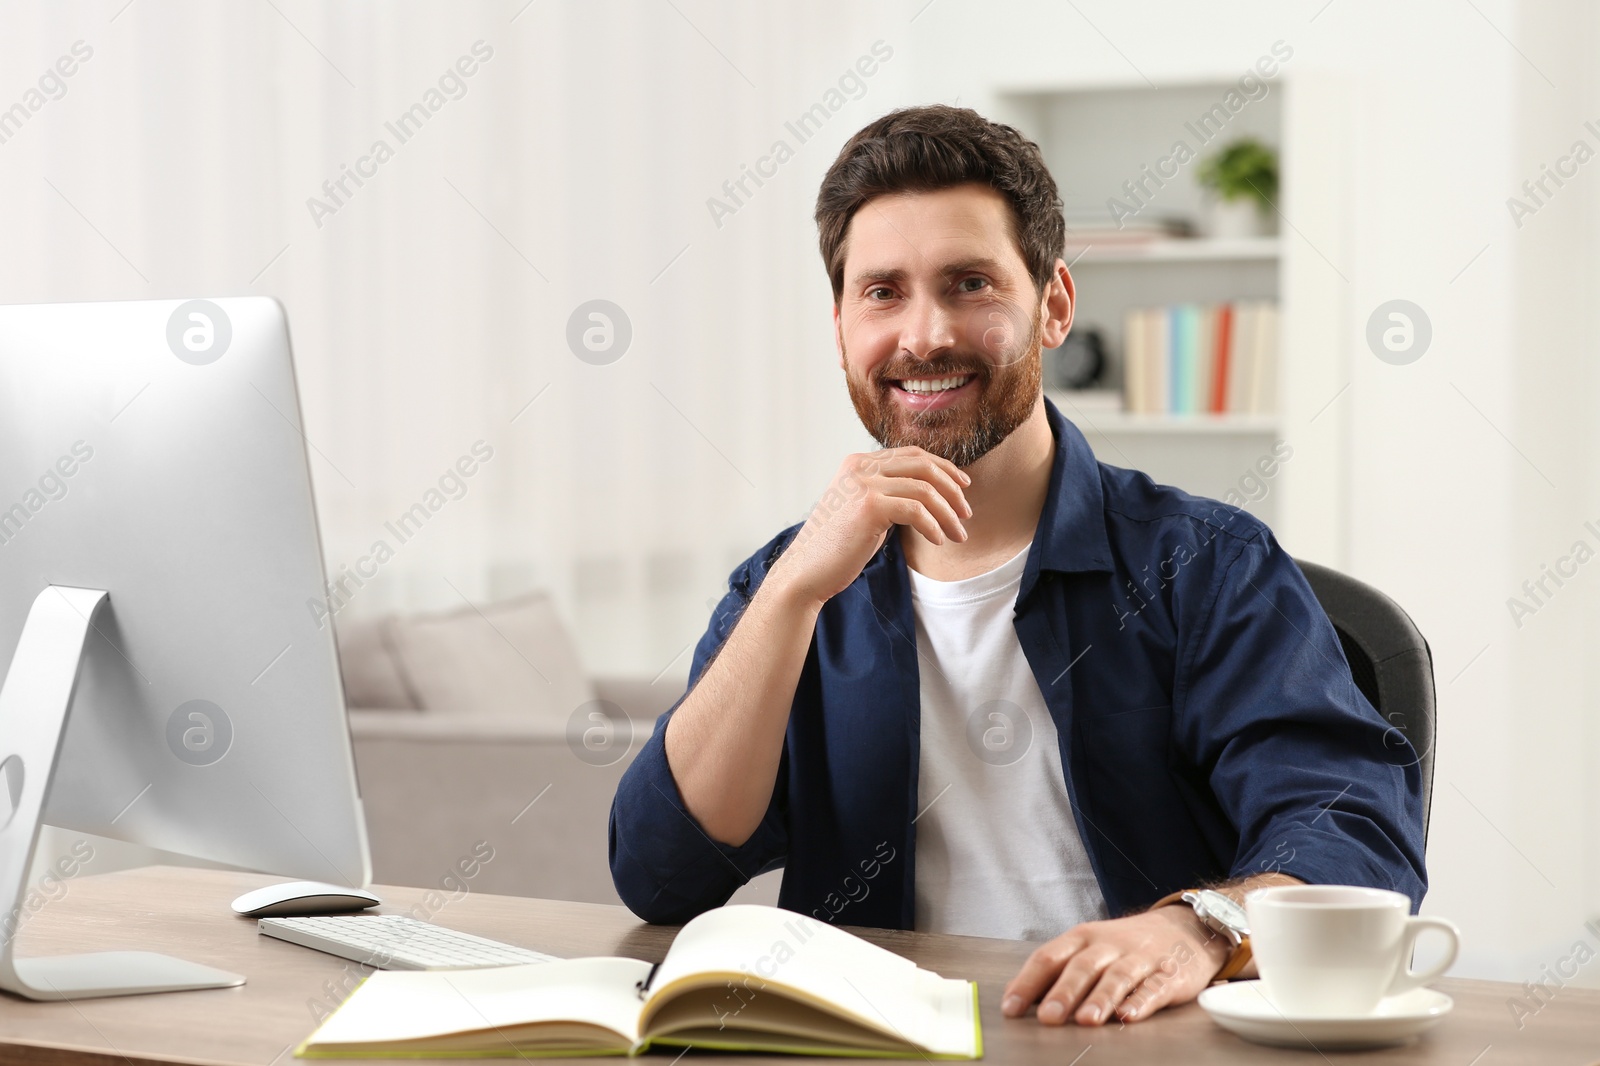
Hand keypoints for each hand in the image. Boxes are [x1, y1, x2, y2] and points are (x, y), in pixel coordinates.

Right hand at [768, 447, 970, 607]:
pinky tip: (938, 540)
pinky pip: (916, 511)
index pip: (913, 455)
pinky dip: (933, 526)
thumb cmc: (837, 547)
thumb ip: (889, 494)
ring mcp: (863, 484)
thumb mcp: (864, 509)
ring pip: (924, 490)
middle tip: (966, 514)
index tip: (964, 486)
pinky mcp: (868, 507)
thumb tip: (930, 494)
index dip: (944, 468)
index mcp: (859, 462)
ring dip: (948, 514)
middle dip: (952, 490)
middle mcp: (860, 467)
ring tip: (958, 535)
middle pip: (923, 466)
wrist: (807, 571)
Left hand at [1001, 905, 1230, 1025]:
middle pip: (1082, 967)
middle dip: (1063, 993)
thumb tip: (1017, 994)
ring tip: (1086, 1021)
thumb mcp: (1088, 948)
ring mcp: (1140, 959)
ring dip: (1100, 999)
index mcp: (1082, 938)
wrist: (1184, 928)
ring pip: (1117, 977)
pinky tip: (1128, 1016)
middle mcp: (1108, 945)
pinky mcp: (1169, 975)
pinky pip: (1153, 988)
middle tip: (1047, 1017)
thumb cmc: (1125, 944)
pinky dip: (1141, 1003)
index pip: (1048, 957)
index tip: (1010, 1008)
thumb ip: (1056, 969)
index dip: (1028, 983)